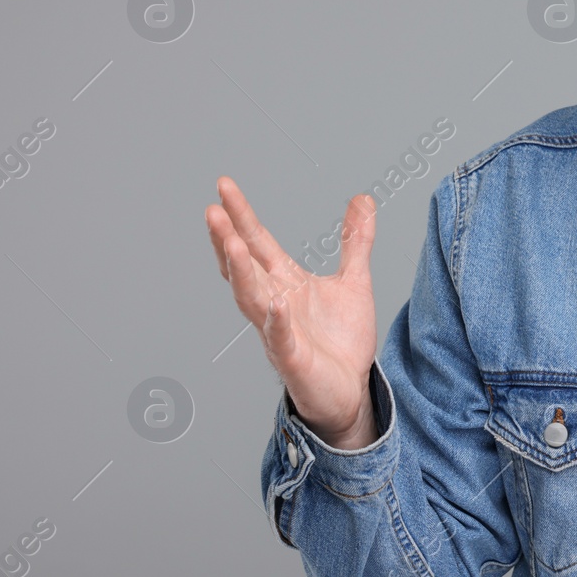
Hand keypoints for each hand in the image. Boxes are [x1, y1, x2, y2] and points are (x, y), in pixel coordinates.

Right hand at [205, 176, 379, 447]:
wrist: (351, 390)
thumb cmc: (341, 340)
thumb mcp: (354, 281)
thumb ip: (356, 241)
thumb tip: (362, 199)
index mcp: (286, 283)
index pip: (259, 243)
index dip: (242, 215)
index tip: (224, 186)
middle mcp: (275, 303)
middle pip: (246, 267)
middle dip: (228, 239)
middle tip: (213, 210)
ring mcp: (279, 332)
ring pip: (252, 299)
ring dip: (241, 272)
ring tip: (231, 244)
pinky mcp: (293, 359)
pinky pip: (280, 339)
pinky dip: (275, 322)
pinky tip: (274, 304)